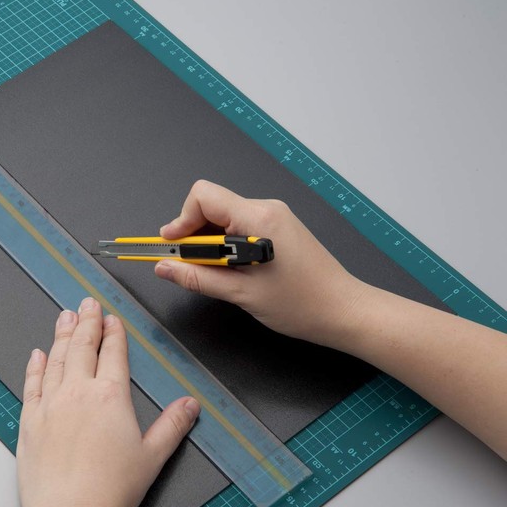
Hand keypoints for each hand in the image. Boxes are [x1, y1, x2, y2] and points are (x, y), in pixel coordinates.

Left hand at [17, 297, 200, 506]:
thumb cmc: (111, 489)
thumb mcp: (152, 457)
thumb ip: (172, 426)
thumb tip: (190, 404)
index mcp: (110, 396)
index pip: (113, 354)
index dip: (113, 333)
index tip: (112, 319)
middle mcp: (78, 393)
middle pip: (82, 347)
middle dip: (86, 322)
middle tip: (87, 303)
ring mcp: (50, 404)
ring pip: (56, 359)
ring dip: (61, 334)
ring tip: (64, 316)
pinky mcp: (30, 420)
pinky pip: (32, 384)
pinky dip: (35, 366)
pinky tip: (37, 354)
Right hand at [154, 180, 366, 346]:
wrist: (342, 310)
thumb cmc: (301, 304)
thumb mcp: (240, 293)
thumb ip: (197, 277)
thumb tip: (164, 267)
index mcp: (258, 218)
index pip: (204, 196)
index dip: (181, 220)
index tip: (172, 247)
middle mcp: (266, 208)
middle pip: (211, 206)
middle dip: (193, 234)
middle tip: (190, 265)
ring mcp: (274, 215)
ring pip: (224, 217)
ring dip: (210, 241)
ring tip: (217, 272)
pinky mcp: (278, 225)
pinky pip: (239, 224)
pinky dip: (226, 243)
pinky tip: (233, 268)